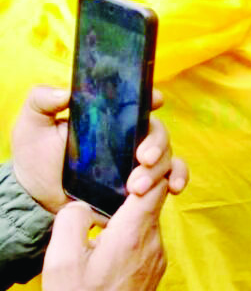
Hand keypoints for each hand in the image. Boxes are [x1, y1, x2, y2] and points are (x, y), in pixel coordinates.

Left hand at [11, 86, 187, 212]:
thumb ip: (42, 101)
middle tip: (143, 159)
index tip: (155, 101)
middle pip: (158, 131)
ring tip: (137, 188)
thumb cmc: (36, 155)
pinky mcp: (145, 182)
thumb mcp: (32, 124)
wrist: (39, 197)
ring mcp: (139, 159)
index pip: (139, 101)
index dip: (151, 97)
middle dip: (156, 145)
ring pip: (167, 155)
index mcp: (111, 116)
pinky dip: (178, 178)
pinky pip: (173, 175)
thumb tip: (67, 93)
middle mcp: (131, 135)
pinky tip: (174, 189)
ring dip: (159, 170)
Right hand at [42, 160, 177, 290]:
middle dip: (144, 182)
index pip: (158, 182)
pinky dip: (135, 230)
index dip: (150, 166)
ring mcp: (158, 255)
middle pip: (158, 196)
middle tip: (121, 182)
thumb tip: (84, 207)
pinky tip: (111, 242)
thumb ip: (72, 220)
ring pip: (152, 218)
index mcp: (134, 231)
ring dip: (135, 210)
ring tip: (106, 217)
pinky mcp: (156, 268)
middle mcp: (154, 240)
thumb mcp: (62, 259)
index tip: (131, 166)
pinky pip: (149, 238)